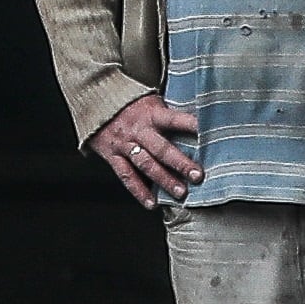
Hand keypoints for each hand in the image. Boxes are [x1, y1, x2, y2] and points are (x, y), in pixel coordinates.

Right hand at [86, 93, 203, 208]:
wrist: (95, 101)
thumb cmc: (130, 102)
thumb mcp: (152, 100)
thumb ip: (170, 113)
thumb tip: (202, 118)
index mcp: (151, 114)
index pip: (175, 120)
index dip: (191, 126)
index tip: (209, 134)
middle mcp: (138, 130)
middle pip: (162, 148)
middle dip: (181, 163)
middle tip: (197, 176)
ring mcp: (125, 145)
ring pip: (146, 165)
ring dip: (164, 180)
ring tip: (181, 193)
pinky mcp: (113, 156)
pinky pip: (126, 176)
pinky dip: (139, 191)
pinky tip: (152, 204)